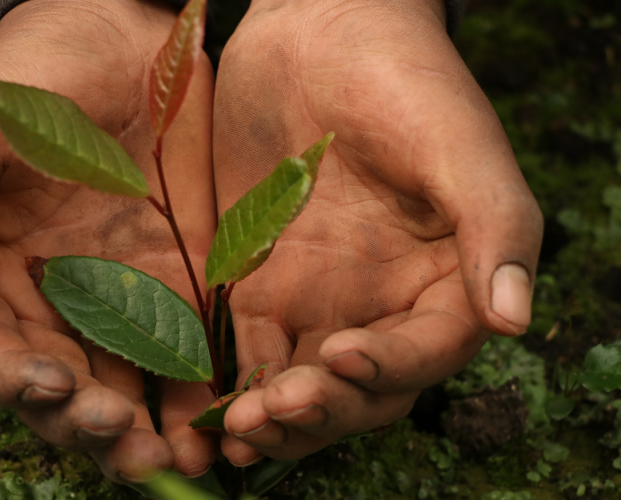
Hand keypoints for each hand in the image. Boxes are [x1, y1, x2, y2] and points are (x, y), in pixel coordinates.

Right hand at [0, 0, 218, 480]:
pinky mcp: (179, 290)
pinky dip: (197, 398)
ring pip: (121, 388)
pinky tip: (219, 423)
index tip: (56, 389)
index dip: (14, 380)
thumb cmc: (44, 67)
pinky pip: (185, 357)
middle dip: (88, 425)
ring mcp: (118, 300)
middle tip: (128, 446)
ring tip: (176, 462)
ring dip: (143, 435)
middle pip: (58, 387)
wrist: (137, 42)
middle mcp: (50, 298)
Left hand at [213, 0, 542, 463]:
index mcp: (443, 278)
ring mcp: (319, 298)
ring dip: (271, 417)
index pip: (426, 352)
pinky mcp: (259, 286)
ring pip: (301, 384)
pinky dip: (228, 386)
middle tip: (269, 413)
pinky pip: (246, 351)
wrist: (315, 32)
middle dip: (319, 410)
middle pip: (361, 389)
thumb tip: (515, 319)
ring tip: (230, 429)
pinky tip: (201, 409)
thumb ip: (494, 225)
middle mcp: (382, 301)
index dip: (388, 368)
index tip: (339, 357)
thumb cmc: (401, 78)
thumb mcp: (457, 143)